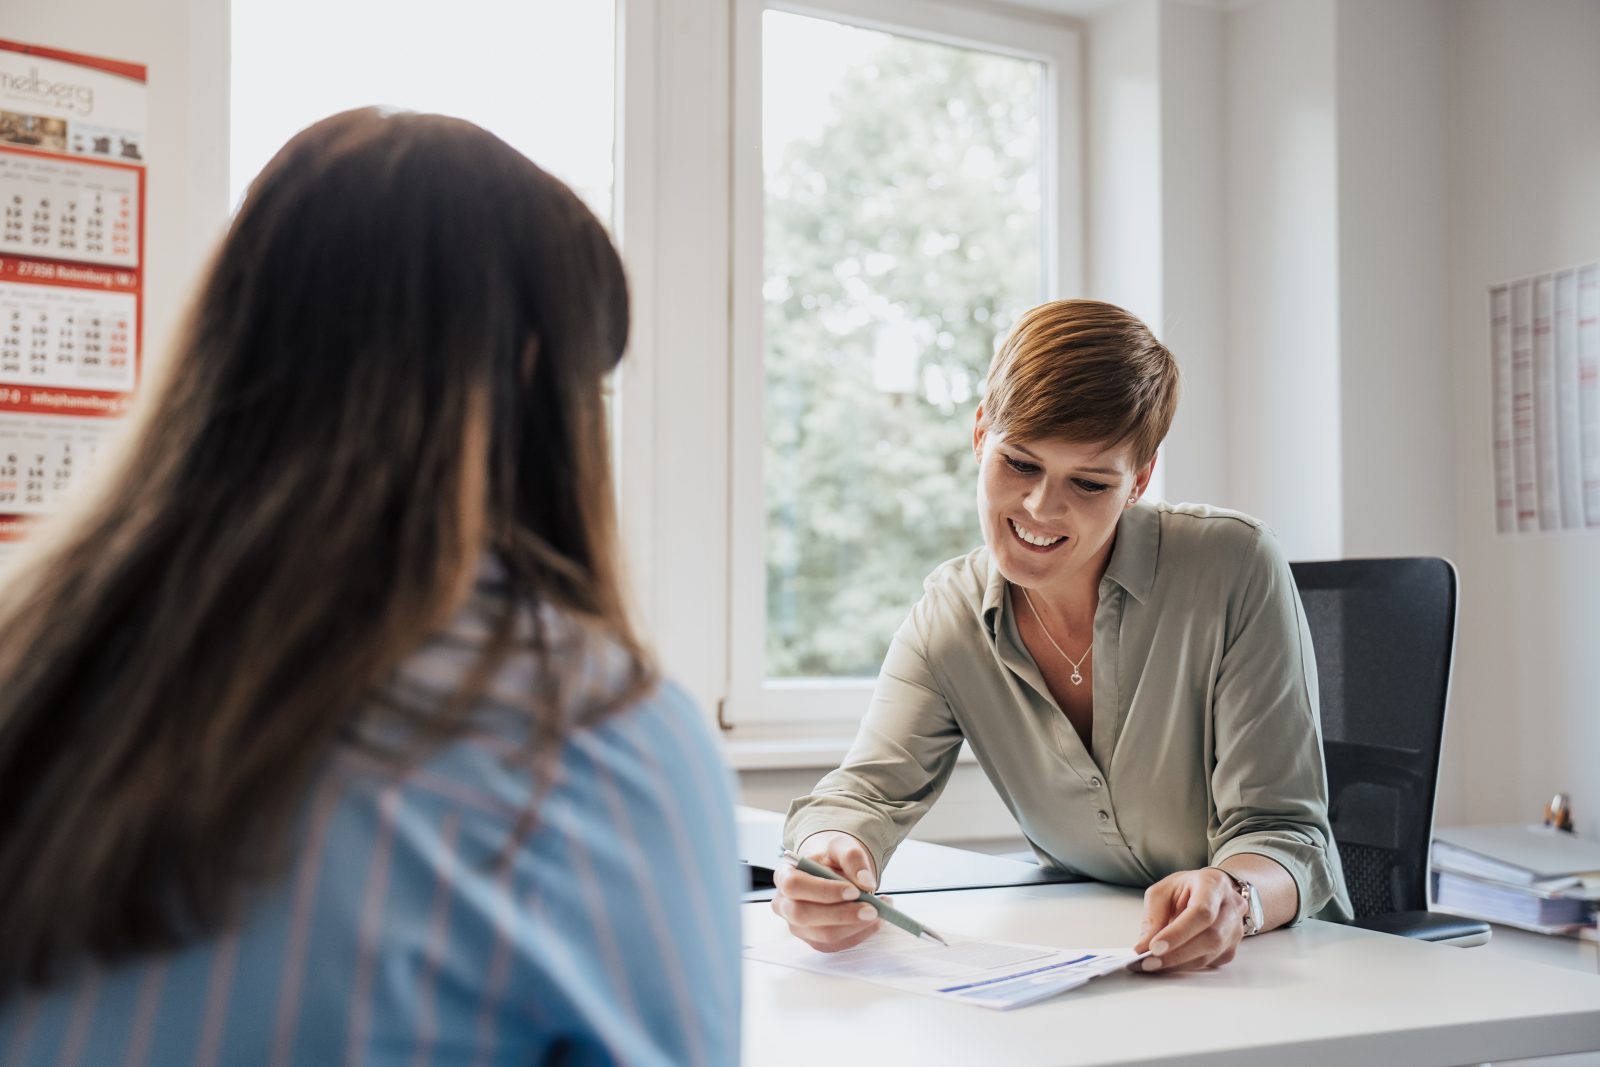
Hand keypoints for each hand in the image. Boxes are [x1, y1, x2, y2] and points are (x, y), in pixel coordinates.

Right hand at [771, 831, 880, 951]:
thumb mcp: (842, 846)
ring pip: (823, 936)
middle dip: (841, 915)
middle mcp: (785, 904)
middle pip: (803, 916)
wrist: (832, 870)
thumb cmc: (831, 858)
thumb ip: (852, 857)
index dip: (823, 891)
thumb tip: (866, 881)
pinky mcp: (815, 941)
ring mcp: (798, 927)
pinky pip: (838, 945)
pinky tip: (875, 920)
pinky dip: (861, 934)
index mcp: (784, 876)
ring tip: (880, 910)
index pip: (794, 886)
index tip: (854, 890)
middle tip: (873, 909)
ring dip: (856, 926)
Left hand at [1132, 867, 1247, 971]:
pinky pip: (1209, 962)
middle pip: (1211, 937)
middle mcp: (1232, 907)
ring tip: (1152, 964)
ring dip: (1178, 963)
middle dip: (1176, 953)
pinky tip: (1168, 962)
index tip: (1154, 947)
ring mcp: (1236, 929)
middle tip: (1148, 962)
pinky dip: (1185, 965)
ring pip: (1210, 953)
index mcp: (1214, 884)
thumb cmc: (1186, 889)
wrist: (1211, 891)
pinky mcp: (1231, 948)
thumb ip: (1153, 917)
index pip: (1201, 912)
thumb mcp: (1162, 892)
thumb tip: (1144, 946)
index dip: (1178, 933)